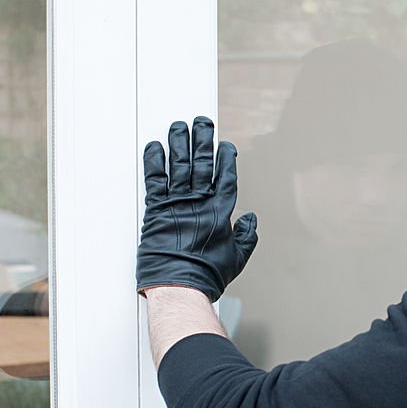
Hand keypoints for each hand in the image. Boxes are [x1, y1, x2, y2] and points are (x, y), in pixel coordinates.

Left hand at [136, 116, 257, 301]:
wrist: (180, 286)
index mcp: (220, 211)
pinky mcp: (156, 209)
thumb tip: (252, 220)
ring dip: (179, 143)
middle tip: (202, 122)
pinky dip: (154, 162)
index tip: (225, 145)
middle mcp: (199, 202)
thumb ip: (247, 236)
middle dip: (203, 140)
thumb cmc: (207, 275)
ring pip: (179, 165)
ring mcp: (177, 203)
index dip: (226, 158)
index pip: (225, 176)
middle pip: (202, 163)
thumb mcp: (237, 258)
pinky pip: (154, 179)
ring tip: (179, 126)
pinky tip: (154, 147)